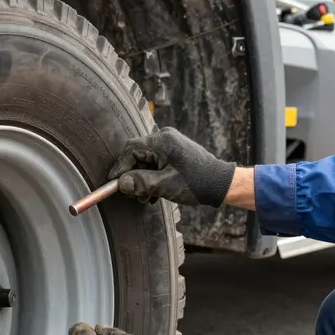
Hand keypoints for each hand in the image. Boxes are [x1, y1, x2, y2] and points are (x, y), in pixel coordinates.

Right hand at [109, 128, 235, 207]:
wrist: (220, 184)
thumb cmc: (196, 183)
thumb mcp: (164, 186)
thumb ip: (140, 183)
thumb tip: (121, 184)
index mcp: (162, 141)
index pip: (131, 150)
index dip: (120, 167)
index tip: (114, 183)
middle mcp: (165, 138)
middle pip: (137, 155)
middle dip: (133, 176)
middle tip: (133, 194)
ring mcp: (170, 143)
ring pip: (145, 160)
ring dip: (142, 178)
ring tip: (146, 197)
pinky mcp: (174, 151)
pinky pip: (155, 161)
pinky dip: (151, 175)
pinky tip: (154, 192)